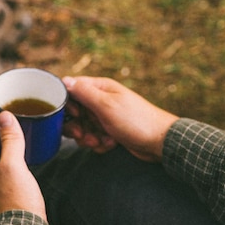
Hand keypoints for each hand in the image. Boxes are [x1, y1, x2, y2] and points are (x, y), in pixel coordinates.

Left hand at [0, 100, 46, 221]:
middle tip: (2, 103)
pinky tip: (20, 144)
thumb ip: (9, 140)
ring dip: (0, 132)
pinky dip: (9, 145)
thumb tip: (4, 116)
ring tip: (11, 118)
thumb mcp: (14, 166)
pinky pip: (3, 157)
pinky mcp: (4, 185)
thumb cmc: (17, 201)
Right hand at [62, 76, 178, 161]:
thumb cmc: (136, 120)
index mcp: (99, 88)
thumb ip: (83, 93)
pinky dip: (99, 143)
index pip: (72, 90)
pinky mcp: (109, 130)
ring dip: (88, 137)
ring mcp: (105, 116)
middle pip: (74, 111)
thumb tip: (64, 80)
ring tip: (100, 141)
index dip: (68, 104)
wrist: (160, 142)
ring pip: (83, 127)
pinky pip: (93, 136)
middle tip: (83, 135)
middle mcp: (100, 100)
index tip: (74, 115)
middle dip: (77, 126)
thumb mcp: (106, 105)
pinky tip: (110, 144)